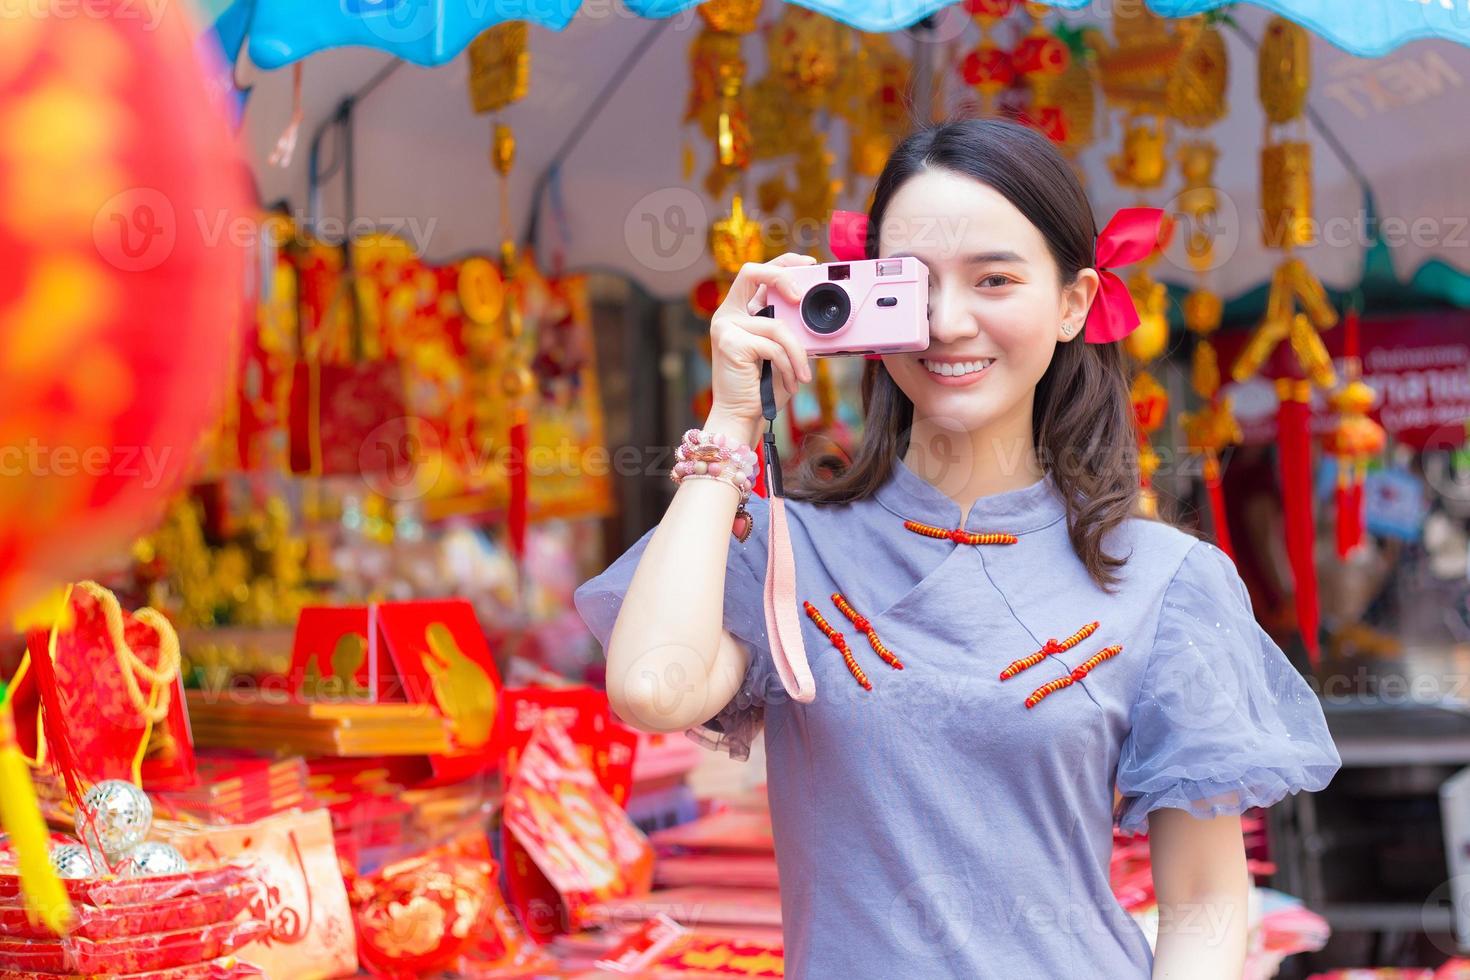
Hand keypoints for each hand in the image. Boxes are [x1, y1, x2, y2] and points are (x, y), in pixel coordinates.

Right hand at [707, 253, 816, 429]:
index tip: (808, 265)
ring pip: (776, 325)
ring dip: (797, 354)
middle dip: (782, 276)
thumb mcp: (779, 350)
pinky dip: (789, 366)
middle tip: (802, 296)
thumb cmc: (762, 387)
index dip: (782, 262)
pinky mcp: (730, 343)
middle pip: (753, 273)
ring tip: (803, 375)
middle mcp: (726, 315)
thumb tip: (811, 310)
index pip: (756, 273)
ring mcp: (725, 327)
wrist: (741, 417)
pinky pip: (773, 346)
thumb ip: (786, 327)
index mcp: (738, 312)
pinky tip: (791, 383)